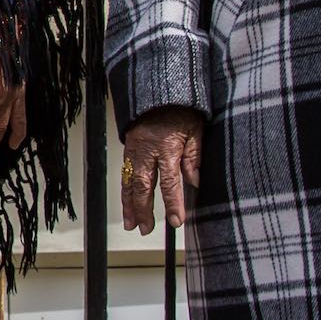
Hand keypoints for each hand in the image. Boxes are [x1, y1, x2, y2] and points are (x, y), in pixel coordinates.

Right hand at [121, 106, 205, 232]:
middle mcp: (147, 151)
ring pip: (129, 182)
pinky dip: (125, 190)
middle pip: (143, 187)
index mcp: (167, 147)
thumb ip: (194, 157)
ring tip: (131, 224)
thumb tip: (195, 182)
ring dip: (129, 205)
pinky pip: (125, 173)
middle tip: (145, 229)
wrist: (158, 90)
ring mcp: (134, 150)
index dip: (173, 204)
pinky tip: (127, 203)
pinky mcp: (128, 148)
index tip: (176, 221)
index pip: (170, 182)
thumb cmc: (181, 110)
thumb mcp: (195, 130)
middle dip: (144, 210)